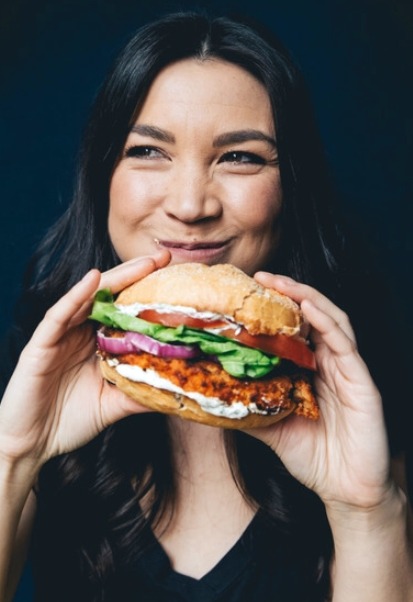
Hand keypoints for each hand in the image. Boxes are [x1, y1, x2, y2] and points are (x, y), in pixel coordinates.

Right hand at [0, 250, 170, 473]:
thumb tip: (180, 388)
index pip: (124, 309)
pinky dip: (75, 296)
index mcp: (96, 341)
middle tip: (163, 257)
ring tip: (142, 263)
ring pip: (87, 298)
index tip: (176, 277)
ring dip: (115, 278)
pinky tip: (93, 280)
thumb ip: (140, 392)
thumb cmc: (69, 422)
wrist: (31, 446)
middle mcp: (79, 332)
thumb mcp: (114, 404)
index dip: (147, 291)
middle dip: (137, 274)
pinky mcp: (40, 344)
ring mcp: (59, 335)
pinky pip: (57, 315)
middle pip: (110, 295)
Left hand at [248, 272, 391, 510]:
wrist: (346, 490)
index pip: (292, 328)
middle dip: (287, 292)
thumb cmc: (313, 457)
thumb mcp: (270, 428)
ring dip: (306, 297)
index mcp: (310, 369)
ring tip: (280, 283)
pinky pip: (346, 345)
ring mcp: (347, 370)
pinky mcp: (362, 382)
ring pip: (330, 320)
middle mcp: (329, 363)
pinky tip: (309, 308)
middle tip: (259, 276)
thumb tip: (208, 397)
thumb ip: (246, 409)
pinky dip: (328, 323)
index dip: (272, 307)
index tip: (245, 292)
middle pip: (310, 315)